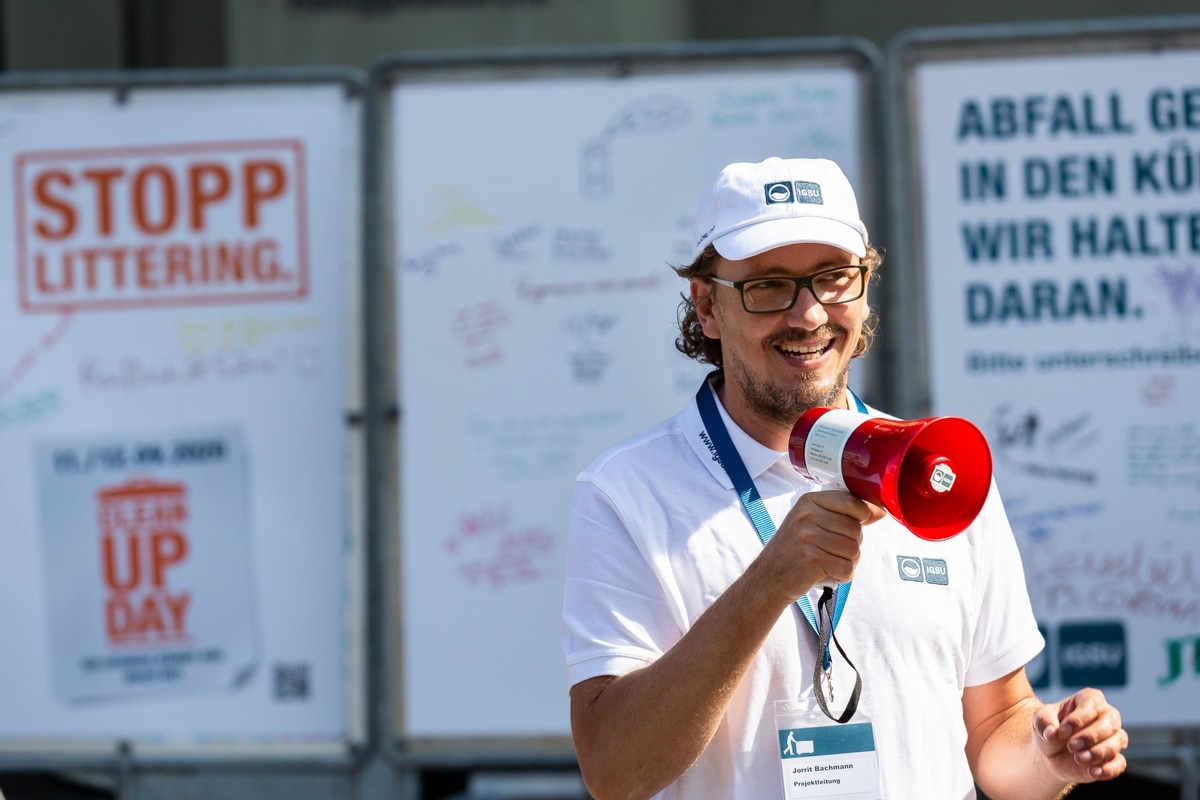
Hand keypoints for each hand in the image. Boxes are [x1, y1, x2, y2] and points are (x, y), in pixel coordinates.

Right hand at [758, 489, 884, 601]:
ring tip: (827, 563)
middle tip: (831, 552)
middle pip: (856, 530)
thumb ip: (845, 516)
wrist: (768, 577)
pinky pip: (847, 569)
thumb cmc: (794, 550)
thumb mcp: (813, 523)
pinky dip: (842, 576)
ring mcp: (808, 537)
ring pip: (854, 550)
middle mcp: (807, 516)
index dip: (860, 518)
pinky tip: (826, 573)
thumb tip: (880, 512)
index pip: (851, 502)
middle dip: (851, 546)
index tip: (847, 529)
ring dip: (847, 562)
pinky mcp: (812, 559)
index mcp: (809, 502)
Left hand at [1031, 688, 1128, 782]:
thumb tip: (1051, 732)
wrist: (1050, 754)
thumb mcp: (1039, 720)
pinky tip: (1092, 771)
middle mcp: (1106, 716)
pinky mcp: (1113, 759)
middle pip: (1111, 722)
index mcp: (1089, 700)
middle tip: (1071, 746)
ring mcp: (1112, 738)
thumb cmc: (1049, 730)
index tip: (1061, 732)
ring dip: (1099, 752)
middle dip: (1091, 736)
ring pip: (1118, 741)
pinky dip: (1109, 768)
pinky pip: (1120, 763)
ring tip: (1077, 758)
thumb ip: (1043, 721)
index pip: (1092, 704)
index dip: (1078, 719)